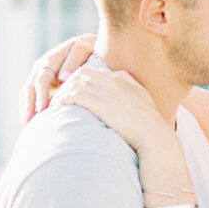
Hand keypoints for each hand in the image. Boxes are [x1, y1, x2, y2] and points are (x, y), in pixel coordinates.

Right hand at [23, 33, 95, 121]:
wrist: (86, 46)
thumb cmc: (87, 49)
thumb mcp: (82, 49)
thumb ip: (73, 62)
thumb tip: (62, 77)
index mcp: (50, 60)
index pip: (41, 79)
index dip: (40, 94)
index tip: (42, 108)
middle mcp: (40, 68)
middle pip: (29, 87)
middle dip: (28, 105)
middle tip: (28, 121)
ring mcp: (39, 75)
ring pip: (27, 92)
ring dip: (25, 108)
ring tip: (27, 125)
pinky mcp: (41, 83)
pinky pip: (30, 95)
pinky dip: (28, 107)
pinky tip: (31, 121)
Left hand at [54, 66, 172, 154]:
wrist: (154, 135)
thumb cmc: (150, 126)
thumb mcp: (143, 102)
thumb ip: (132, 93)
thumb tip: (123, 97)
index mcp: (123, 78)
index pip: (94, 72)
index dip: (80, 80)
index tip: (72, 91)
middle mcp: (113, 80)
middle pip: (81, 74)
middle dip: (67, 83)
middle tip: (58, 96)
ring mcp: (105, 90)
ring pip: (74, 83)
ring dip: (61, 92)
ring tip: (54, 103)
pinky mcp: (99, 103)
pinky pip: (73, 95)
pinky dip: (62, 99)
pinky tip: (56, 106)